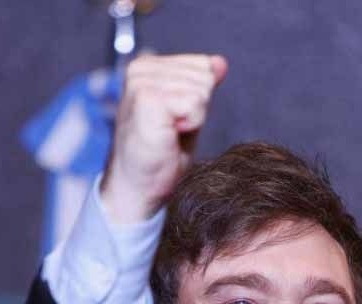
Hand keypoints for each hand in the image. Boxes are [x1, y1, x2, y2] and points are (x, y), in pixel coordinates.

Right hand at [100, 53, 227, 223]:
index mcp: (148, 66)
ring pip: (201, 91)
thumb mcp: (189, 111)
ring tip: (169, 133)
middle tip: (173, 130)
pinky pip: (195, 104)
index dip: (199, 100)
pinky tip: (168, 135)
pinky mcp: (146, 98)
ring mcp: (141, 82)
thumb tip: (220, 62)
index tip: (176, 119)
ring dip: (192, 119)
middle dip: (197, 110)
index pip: (202, 66)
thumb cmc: (163, 151)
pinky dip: (190, 125)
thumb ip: (203, 83)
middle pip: (204, 78)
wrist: (141, 183)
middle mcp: (141, 69)